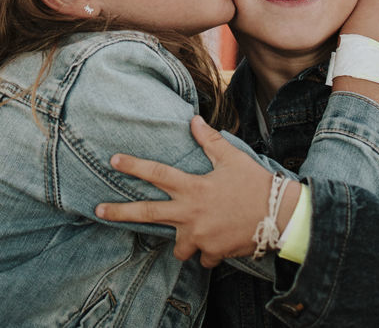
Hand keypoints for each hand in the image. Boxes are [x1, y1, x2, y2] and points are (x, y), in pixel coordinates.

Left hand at [95, 116, 297, 267]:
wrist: (280, 217)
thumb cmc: (256, 184)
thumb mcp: (233, 158)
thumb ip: (210, 141)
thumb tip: (194, 120)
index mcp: (193, 187)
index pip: (156, 174)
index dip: (133, 165)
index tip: (113, 160)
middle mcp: (190, 214)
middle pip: (147, 214)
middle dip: (119, 213)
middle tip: (98, 211)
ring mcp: (199, 237)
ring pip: (177, 246)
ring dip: (181, 242)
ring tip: (190, 237)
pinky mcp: (212, 253)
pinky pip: (203, 257)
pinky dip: (208, 253)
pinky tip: (217, 244)